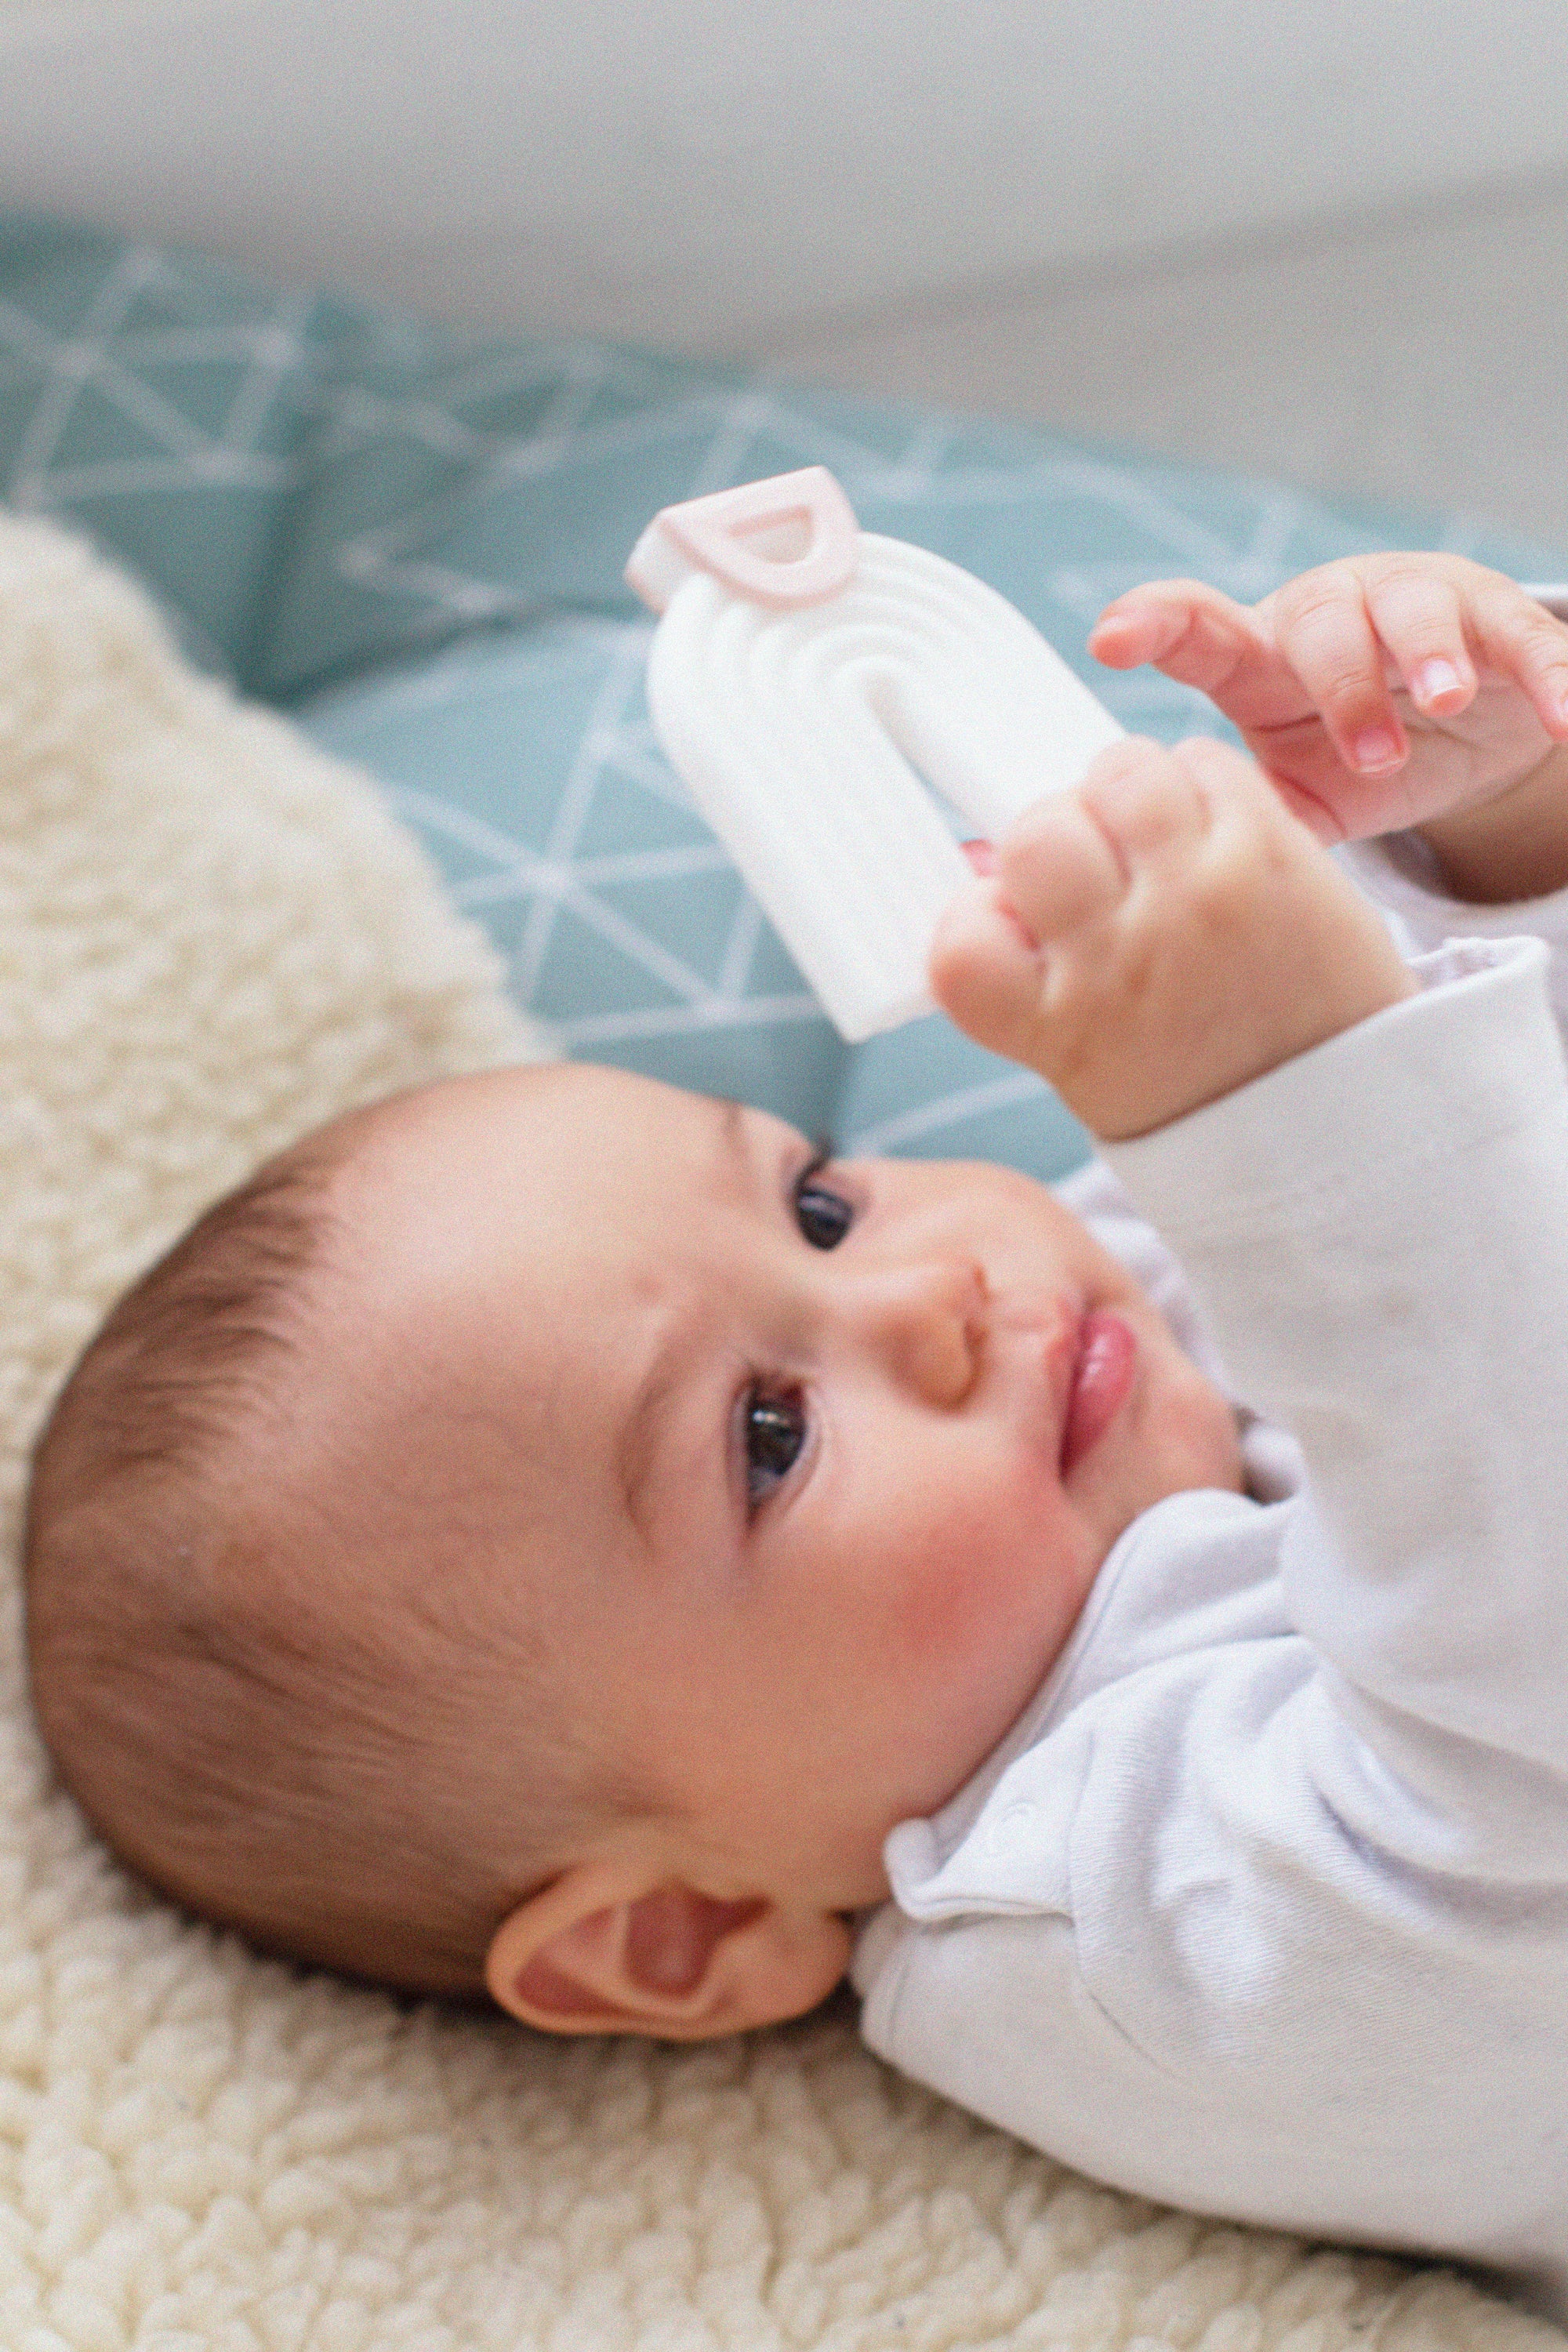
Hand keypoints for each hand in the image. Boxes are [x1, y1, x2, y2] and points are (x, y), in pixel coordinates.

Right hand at [931, 736, 1415, 1141]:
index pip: (960, 939)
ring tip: (1152, 832)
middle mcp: (1124, 961)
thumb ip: (1030, 965)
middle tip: (1092, 863)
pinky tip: (1207, 825)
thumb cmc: (1195, 1081)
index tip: (1011, 922)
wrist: (1341, 1116)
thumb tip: (981, 861)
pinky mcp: (1271, 856)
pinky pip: (1204, 761)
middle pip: (1037, 833)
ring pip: (1118, 772)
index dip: (975, 913)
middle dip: (1053, 831)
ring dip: (1123, 788)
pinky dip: (1194, 777)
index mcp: (1060, 1029)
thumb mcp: (1088, 1051)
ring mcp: (1200, 901)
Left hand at [1088, 554, 1567, 844]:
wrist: (1457, 737)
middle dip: (1343, 686)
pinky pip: (1522, 637)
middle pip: (1322, 622)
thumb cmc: (1350, 758)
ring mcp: (1416, 603)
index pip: (1197, 629)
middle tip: (1368, 755)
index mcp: (1261, 654)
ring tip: (1441, 705)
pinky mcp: (1496, 618)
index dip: (1153, 625)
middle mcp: (1331, 611)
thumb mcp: (1295, 795)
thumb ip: (1239, 820)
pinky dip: (1546, 675)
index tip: (1109, 639)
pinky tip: (1560, 715)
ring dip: (1429, 656)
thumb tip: (1174, 872)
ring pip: (1416, 608)